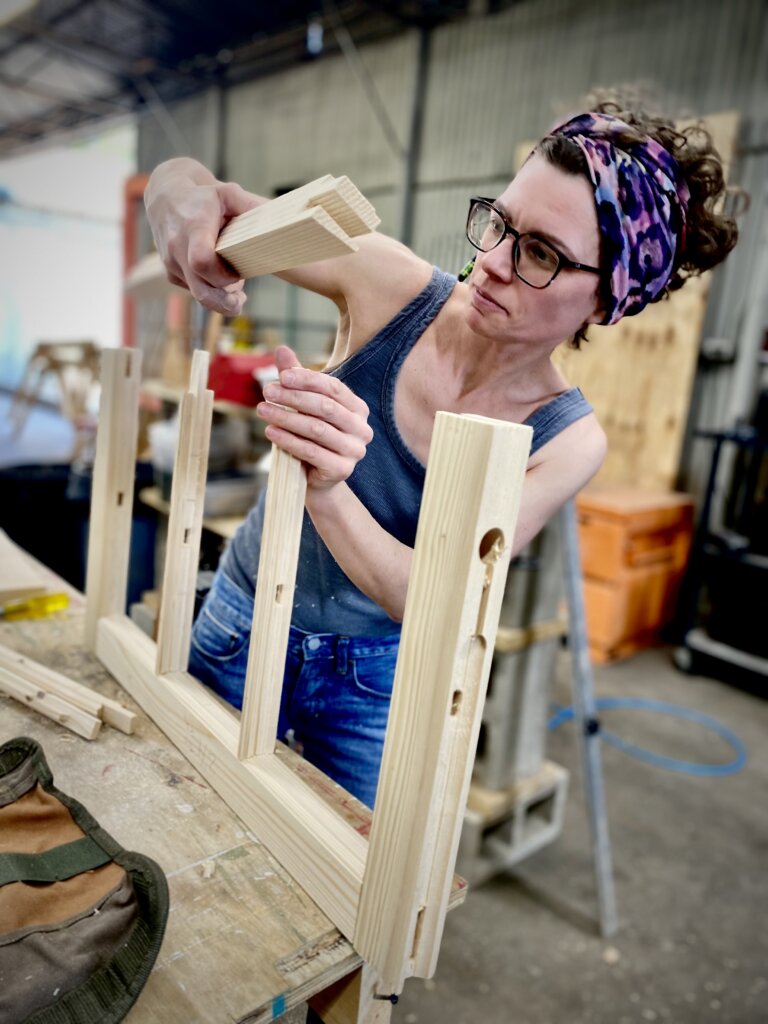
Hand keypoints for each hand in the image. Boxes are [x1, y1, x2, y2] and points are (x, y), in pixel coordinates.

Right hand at [146, 165, 262, 313]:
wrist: (166, 199)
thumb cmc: (202, 198)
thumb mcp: (228, 194)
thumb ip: (250, 206)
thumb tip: (277, 222)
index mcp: (194, 227)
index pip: (202, 261)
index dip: (223, 275)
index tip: (238, 275)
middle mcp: (178, 248)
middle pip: (201, 290)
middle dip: (224, 301)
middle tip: (242, 300)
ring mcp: (171, 263)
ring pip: (197, 294)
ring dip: (220, 301)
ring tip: (237, 297)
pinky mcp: (171, 274)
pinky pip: (193, 291)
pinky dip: (210, 292)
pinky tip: (222, 283)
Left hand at [257, 346, 372, 491]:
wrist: (316, 478)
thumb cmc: (311, 436)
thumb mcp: (303, 405)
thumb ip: (296, 379)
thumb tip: (281, 348)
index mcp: (357, 408)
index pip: (333, 388)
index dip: (307, 380)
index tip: (282, 376)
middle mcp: (362, 428)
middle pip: (325, 407)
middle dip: (293, 397)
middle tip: (267, 391)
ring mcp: (354, 451)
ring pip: (317, 429)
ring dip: (286, 417)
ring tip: (262, 410)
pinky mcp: (342, 470)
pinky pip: (311, 451)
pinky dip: (288, 440)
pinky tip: (270, 432)